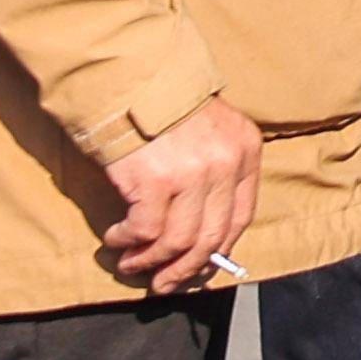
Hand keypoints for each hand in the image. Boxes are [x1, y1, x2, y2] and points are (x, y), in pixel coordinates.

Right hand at [100, 94, 262, 292]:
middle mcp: (225, 163)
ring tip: (131, 264)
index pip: (241, 216)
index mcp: (245, 150)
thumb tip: (201, 238)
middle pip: (212, 236)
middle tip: (162, 284)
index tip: (199, 269)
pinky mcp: (155, 180)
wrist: (128, 75)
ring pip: (178, 241)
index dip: (218, 250)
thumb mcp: (208, 132)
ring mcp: (192, 173)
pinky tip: (115, 238)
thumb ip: (214, 174)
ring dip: (151, 261)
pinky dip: (128, 242)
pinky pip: (146, 232)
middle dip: (185, 269)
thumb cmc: (163, 108)